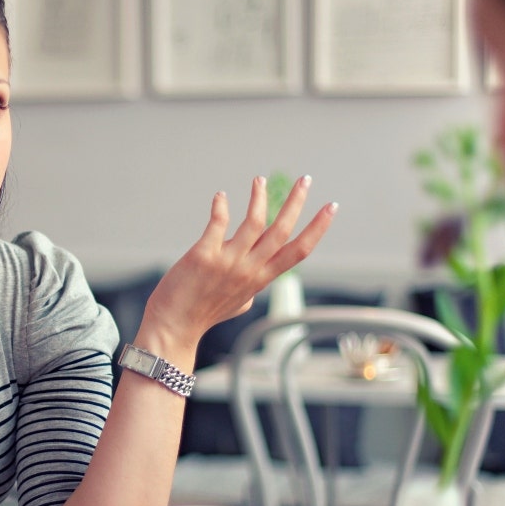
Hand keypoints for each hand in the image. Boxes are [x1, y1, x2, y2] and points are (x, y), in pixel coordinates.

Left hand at [141, 175, 336, 352]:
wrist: (174, 326)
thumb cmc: (203, 313)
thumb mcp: (237, 303)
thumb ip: (250, 287)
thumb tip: (255, 277)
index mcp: (260, 279)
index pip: (299, 251)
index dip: (318, 228)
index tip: (330, 207)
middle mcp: (249, 269)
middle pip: (282, 231)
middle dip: (297, 202)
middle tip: (306, 179)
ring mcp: (228, 262)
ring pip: (254, 222)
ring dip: (259, 197)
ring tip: (259, 180)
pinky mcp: (204, 255)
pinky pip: (218, 222)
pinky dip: (221, 206)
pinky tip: (221, 196)